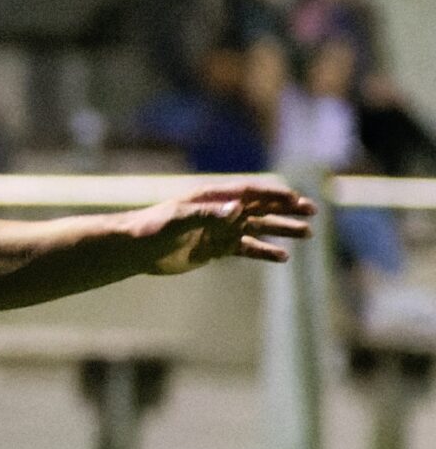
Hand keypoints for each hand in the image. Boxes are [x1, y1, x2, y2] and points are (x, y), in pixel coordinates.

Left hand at [141, 180, 316, 273]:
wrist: (136, 248)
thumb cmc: (154, 227)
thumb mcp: (181, 219)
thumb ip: (210, 214)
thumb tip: (238, 209)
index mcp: (214, 197)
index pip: (251, 192)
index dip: (275, 194)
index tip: (297, 199)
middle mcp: (221, 211)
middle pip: (261, 207)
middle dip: (287, 209)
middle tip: (313, 213)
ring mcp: (220, 230)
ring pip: (258, 228)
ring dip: (282, 229)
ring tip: (307, 233)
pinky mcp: (215, 248)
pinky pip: (245, 249)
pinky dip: (264, 252)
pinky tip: (283, 257)